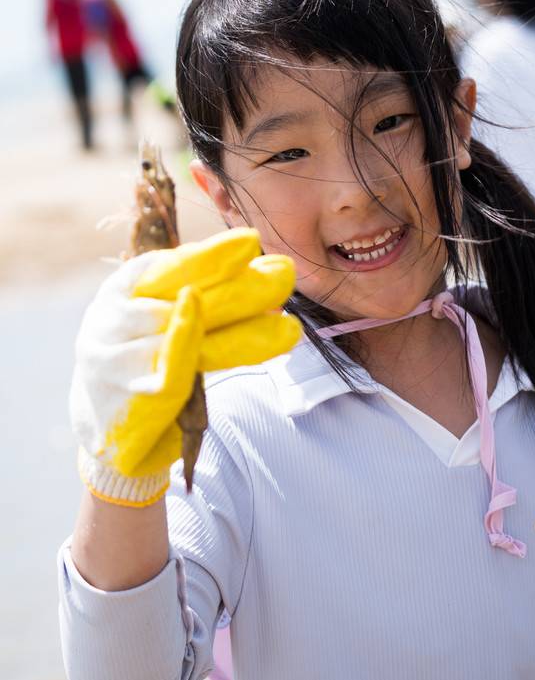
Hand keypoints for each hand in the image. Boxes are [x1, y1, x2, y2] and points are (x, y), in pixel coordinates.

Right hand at [70, 228, 300, 505]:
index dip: (208, 256)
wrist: (101, 439)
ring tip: (287, 328)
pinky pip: (165, 376)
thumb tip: (267, 281)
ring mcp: (113, 364)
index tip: (250, 241)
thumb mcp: (160, 324)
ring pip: (182, 338)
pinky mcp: (126, 407)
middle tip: (285, 275)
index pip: (168, 269)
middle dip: (239, 288)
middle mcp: (110, 322)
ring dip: (241, 332)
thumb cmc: (140, 369)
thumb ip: (202, 302)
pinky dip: (190, 351)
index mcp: (120, 292)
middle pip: (181, 299)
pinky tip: (228, 348)